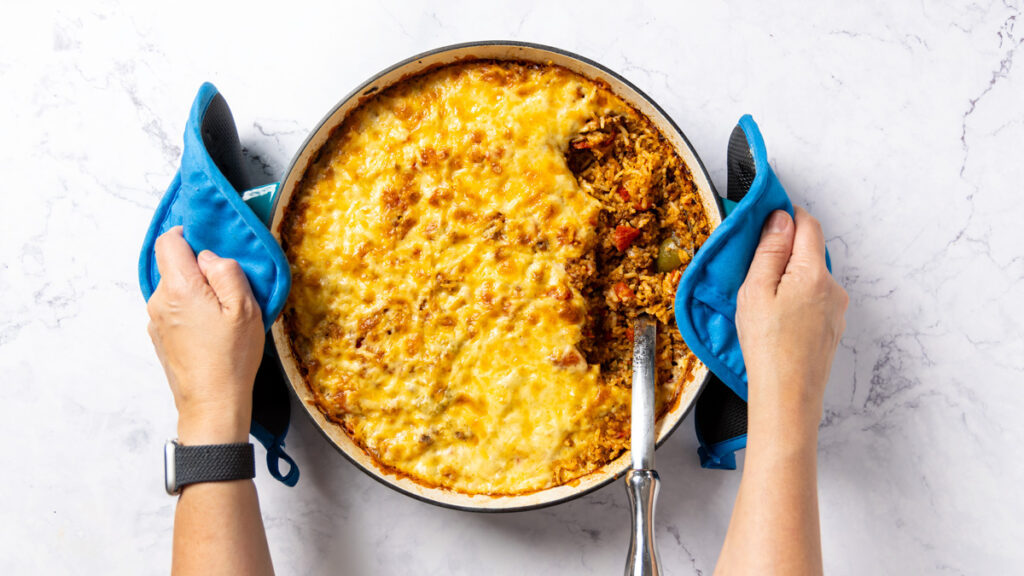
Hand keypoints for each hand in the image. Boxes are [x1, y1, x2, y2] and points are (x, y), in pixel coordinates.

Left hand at [146, 227, 263, 443]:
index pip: (169, 241)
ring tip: (223, 313)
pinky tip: (212, 330)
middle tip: (229, 287)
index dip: (189, 235)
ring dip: (196, 291)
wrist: (212, 404)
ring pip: (175, 288)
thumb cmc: (231, 358)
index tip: (211, 245)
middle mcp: (159, 301)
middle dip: (199, 267)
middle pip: (172, 265)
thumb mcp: (244, 308)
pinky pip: (174, 309)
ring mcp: (156, 320)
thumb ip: (226, 271)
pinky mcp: (160, 337)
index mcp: (179, 288)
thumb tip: (209, 257)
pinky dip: (191, 310)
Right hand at [736, 208, 847, 445]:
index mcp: (814, 273)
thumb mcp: (756, 291)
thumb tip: (781, 218)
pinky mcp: (833, 328)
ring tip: (763, 303)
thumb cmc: (767, 347)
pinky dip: (796, 300)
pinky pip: (814, 299)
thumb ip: (770, 250)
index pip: (807, 224)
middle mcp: (833, 287)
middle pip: (810, 250)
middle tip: (754, 270)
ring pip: (812, 276)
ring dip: (790, 278)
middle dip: (784, 251)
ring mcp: (836, 309)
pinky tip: (777, 321)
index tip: (765, 219)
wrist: (787, 396)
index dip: (786, 216)